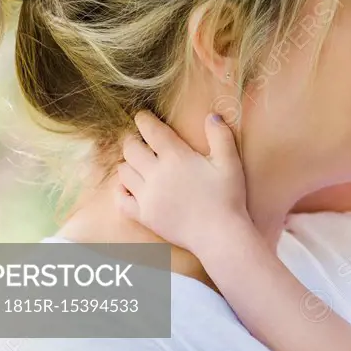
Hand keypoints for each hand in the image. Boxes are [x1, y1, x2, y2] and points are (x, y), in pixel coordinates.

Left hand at [116, 110, 249, 251]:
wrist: (219, 235)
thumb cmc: (227, 197)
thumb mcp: (230, 162)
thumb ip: (220, 135)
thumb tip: (211, 115)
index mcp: (176, 157)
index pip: (151, 131)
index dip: (144, 120)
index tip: (142, 116)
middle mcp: (156, 174)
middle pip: (131, 149)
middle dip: (132, 140)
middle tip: (138, 139)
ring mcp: (147, 196)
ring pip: (124, 172)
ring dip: (127, 163)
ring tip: (135, 161)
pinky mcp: (144, 216)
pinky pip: (121, 200)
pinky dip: (120, 190)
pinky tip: (127, 187)